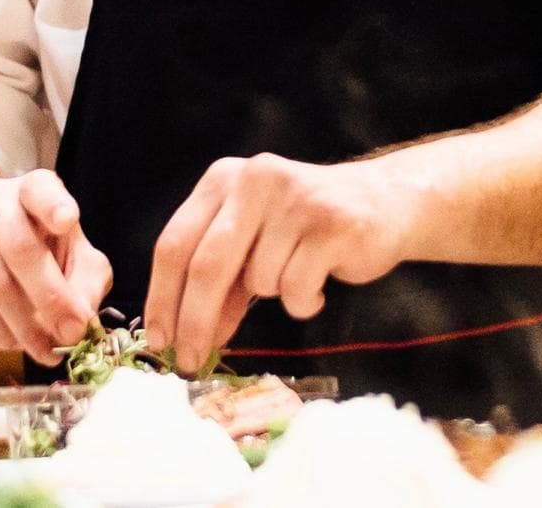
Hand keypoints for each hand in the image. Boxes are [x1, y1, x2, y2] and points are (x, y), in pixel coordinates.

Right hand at [0, 169, 111, 363]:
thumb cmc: (42, 251)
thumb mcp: (76, 258)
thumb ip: (86, 282)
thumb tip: (80, 321)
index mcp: (31, 189)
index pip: (39, 188)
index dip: (53, 204)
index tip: (67, 220)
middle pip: (20, 248)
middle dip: (51, 298)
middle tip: (71, 334)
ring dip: (25, 328)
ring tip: (46, 349)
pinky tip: (12, 340)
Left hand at [144, 153, 412, 372]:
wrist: (382, 202)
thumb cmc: (305, 229)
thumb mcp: (254, 243)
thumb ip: (220, 282)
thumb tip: (186, 338)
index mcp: (224, 179)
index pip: (175, 242)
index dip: (161, 296)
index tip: (159, 341)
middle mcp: (254, 180)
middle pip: (206, 264)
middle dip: (194, 321)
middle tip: (189, 361)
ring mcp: (293, 199)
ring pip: (259, 281)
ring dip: (273, 296)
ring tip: (296, 276)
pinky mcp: (330, 223)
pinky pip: (296, 289)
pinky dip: (304, 301)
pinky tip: (318, 284)